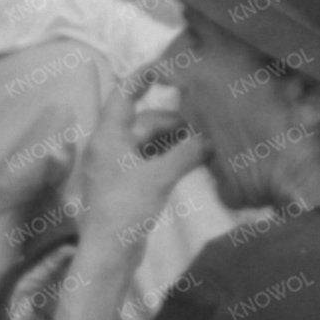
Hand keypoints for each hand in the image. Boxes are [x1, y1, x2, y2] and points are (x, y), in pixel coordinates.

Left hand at [74, 67, 197, 241]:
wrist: (109, 253)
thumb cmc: (126, 209)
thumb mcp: (160, 177)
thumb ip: (187, 153)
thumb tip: (212, 137)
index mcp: (107, 137)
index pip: (123, 95)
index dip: (142, 78)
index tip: (166, 66)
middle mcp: (108, 147)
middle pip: (143, 122)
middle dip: (174, 121)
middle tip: (206, 124)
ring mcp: (116, 167)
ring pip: (148, 143)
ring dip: (174, 141)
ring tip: (205, 142)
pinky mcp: (126, 186)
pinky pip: (149, 162)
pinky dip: (169, 158)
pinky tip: (194, 160)